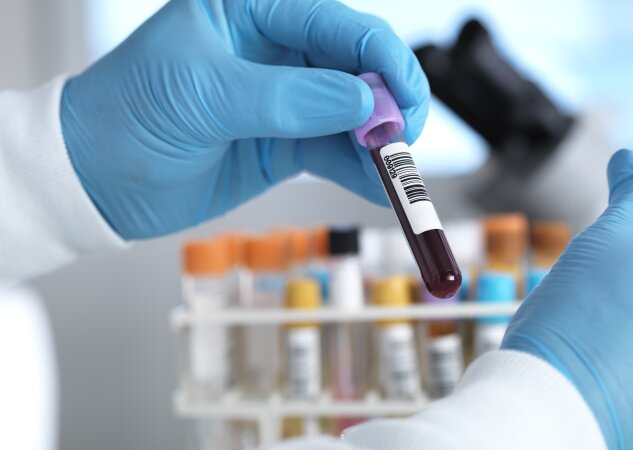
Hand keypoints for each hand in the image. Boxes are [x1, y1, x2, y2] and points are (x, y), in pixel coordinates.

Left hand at [60, 0, 428, 238]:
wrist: (94, 178)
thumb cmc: (128, 114)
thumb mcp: (204, 95)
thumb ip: (288, 98)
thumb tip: (365, 102)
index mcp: (254, 8)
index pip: (337, 23)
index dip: (381, 59)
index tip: (403, 99)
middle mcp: (277, 49)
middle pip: (358, 68)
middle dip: (389, 104)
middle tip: (403, 141)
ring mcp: (286, 99)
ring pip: (355, 115)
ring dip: (381, 145)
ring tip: (397, 176)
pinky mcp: (286, 143)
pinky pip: (337, 153)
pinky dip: (362, 171)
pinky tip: (380, 188)